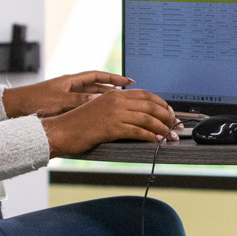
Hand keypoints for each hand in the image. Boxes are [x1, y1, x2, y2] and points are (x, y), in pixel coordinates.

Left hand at [4, 71, 129, 119]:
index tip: (128, 82)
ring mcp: (68, 98)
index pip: (98, 76)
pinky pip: (84, 108)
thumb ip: (79, 100)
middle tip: (131, 96)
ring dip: (105, 102)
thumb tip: (99, 99)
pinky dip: (94, 111)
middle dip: (114, 90)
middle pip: (97, 87)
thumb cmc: (34, 101)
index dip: (114, 78)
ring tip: (121, 107)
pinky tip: (102, 117)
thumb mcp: (59, 101)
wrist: (15, 109)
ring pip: (92, 99)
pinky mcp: (64, 108)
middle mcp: (71, 88)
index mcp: (70, 81)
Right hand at [40, 89, 179, 157]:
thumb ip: (117, 109)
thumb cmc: (77, 124)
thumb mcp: (98, 109)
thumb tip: (137, 117)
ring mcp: (113, 113)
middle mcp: (115, 101)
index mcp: (114, 94)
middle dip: (167, 116)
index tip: (171, 112)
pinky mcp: (110, 127)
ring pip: (147, 118)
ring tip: (171, 136)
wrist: (59, 131)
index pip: (145, 95)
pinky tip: (157, 141)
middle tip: (176, 126)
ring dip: (163, 128)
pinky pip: (136, 131)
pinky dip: (150, 136)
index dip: (162, 103)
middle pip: (150, 105)